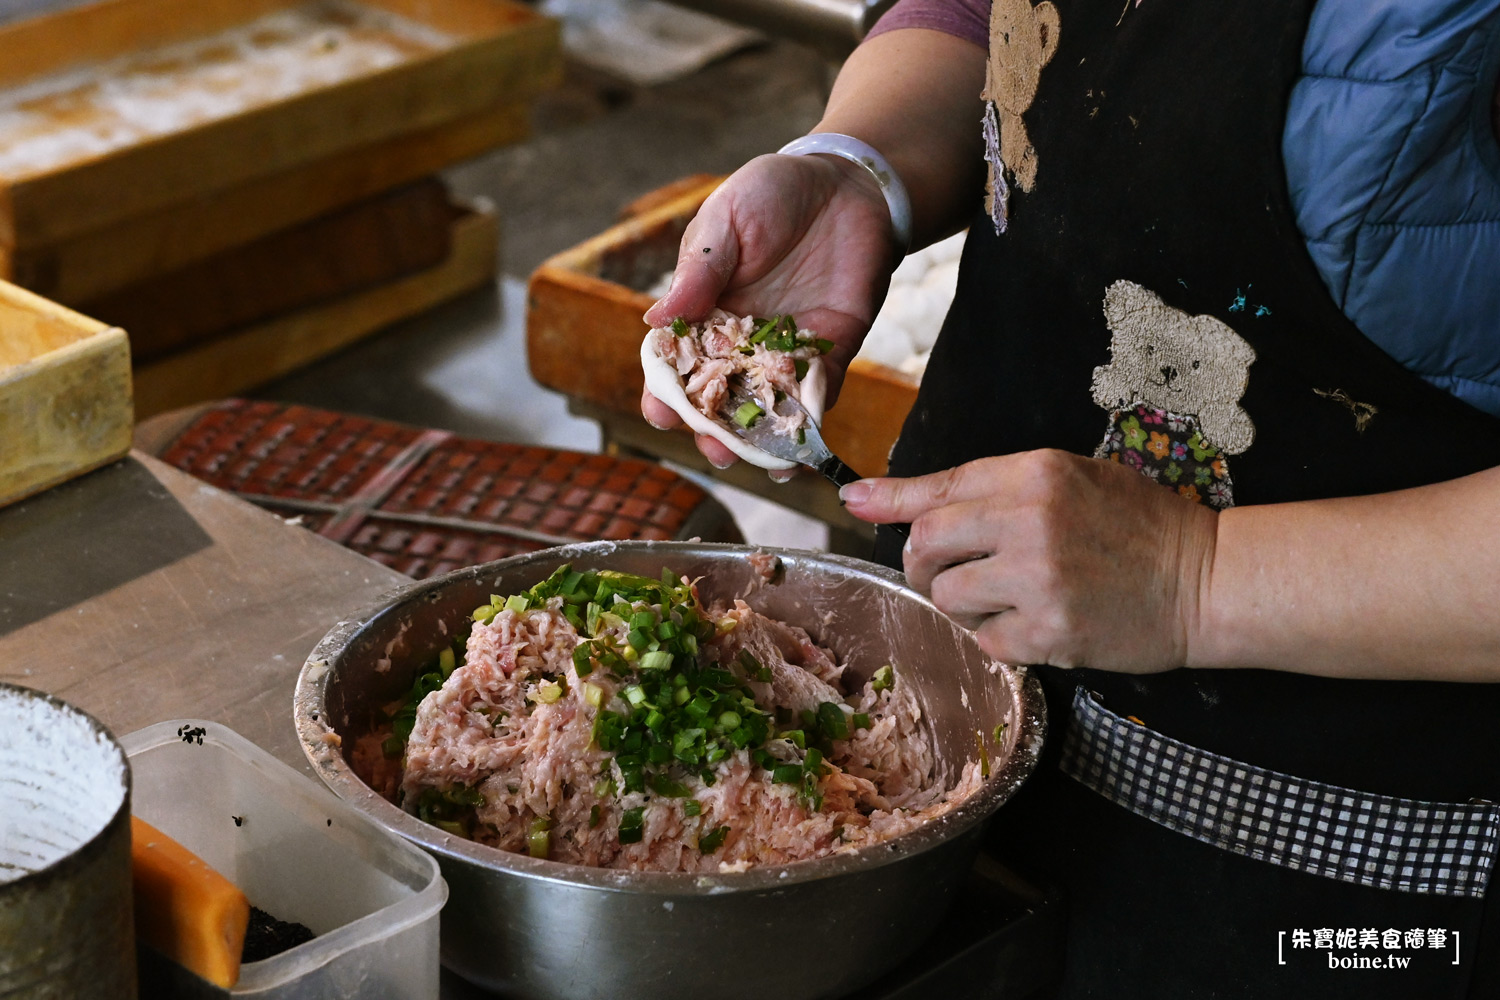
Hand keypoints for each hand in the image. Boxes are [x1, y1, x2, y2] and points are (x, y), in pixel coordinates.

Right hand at [640, 151, 895, 472]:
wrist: (846, 183)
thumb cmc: (773, 193)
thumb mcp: (725, 220)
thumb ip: (699, 271)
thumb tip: (655, 320)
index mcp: (703, 312)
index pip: (676, 363)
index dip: (666, 391)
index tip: (661, 413)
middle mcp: (740, 341)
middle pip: (719, 398)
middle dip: (712, 429)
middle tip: (714, 448)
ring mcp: (785, 351)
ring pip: (766, 407)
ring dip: (759, 438)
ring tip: (755, 460)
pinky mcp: (829, 350)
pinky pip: (817, 392)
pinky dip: (809, 420)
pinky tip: (802, 446)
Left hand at [840, 450, 1219, 670]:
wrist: (1207, 579)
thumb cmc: (1137, 527)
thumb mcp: (1070, 480)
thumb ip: (990, 488)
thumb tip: (893, 498)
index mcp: (1035, 472)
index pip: (940, 486)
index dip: (890, 499)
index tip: (855, 503)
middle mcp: (1031, 519)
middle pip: (926, 544)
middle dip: (923, 564)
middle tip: (947, 574)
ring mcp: (1039, 577)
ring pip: (946, 597)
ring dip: (961, 605)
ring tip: (1005, 600)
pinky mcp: (1050, 630)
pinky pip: (985, 642)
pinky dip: (998, 641)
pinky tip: (1033, 626)